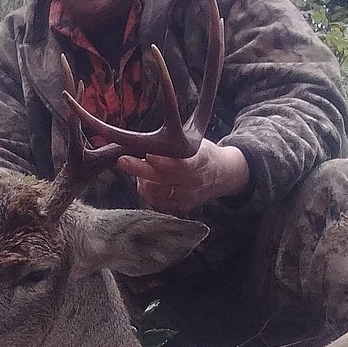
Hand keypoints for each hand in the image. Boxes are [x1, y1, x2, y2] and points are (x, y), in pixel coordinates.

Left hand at [117, 140, 249, 213]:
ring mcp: (188, 196)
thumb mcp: (196, 143)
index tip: (149, 155)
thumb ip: (176, 145)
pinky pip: (157, 201)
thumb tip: (146, 140)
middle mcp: (195, 180)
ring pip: (156, 191)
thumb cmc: (203, 154)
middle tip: (123, 160)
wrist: (224, 175)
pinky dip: (147, 190)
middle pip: (163, 178)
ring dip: (142, 179)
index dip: (165, 161)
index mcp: (201, 160)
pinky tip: (145, 180)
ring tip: (138, 166)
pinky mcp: (182, 206)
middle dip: (140, 169)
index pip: (182, 164)